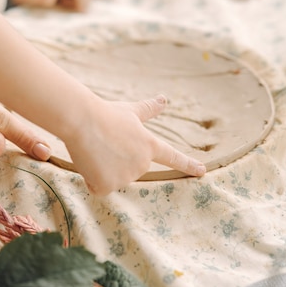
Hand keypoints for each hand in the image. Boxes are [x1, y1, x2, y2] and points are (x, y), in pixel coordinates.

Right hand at [63, 96, 205, 194]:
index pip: (172, 157)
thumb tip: (164, 98)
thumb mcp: (129, 111)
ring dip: (100, 169)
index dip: (187, 164)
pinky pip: (98, 187)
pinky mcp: (109, 185)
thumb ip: (148, 109)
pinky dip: (91, 178)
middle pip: (128, 169)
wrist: (83, 121)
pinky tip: (89, 161)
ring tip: (95, 150)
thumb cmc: (104, 113)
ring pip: (111, 179)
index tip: (203, 171)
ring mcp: (127, 176)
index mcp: (149, 145)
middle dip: (114, 160)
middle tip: (103, 144)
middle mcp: (142, 163)